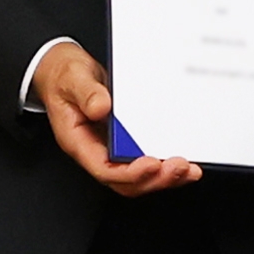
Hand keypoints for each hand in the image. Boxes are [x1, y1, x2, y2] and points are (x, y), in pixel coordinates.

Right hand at [33, 41, 200, 196]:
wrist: (65, 72)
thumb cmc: (65, 78)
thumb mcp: (73, 79)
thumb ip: (86, 93)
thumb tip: (101, 107)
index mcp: (79, 142)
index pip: (104, 169)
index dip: (129, 172)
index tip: (151, 164)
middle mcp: (96, 151)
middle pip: (126, 181)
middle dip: (154, 179)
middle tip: (179, 168)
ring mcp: (111, 149)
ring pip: (138, 176)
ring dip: (164, 177)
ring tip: (189, 170)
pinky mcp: (125, 141)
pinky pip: (144, 160)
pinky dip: (164, 165)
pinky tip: (183, 161)